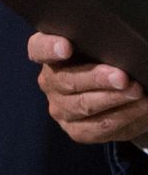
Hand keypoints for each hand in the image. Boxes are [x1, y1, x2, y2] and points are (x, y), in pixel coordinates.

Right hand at [30, 32, 147, 143]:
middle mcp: (48, 82)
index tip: (66, 47)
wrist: (111, 93)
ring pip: (84, 106)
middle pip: (67, 80)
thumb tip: (120, 47)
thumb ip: (98, 43)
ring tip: (138, 92)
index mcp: (46, 54)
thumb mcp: (96, 47)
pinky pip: (100, 127)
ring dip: (114, 99)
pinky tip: (142, 107)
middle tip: (122, 77)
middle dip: (97, 79)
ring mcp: (60, 108)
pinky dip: (125, 116)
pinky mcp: (76, 130)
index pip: (38, 48)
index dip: (50, 48)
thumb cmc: (103, 61)